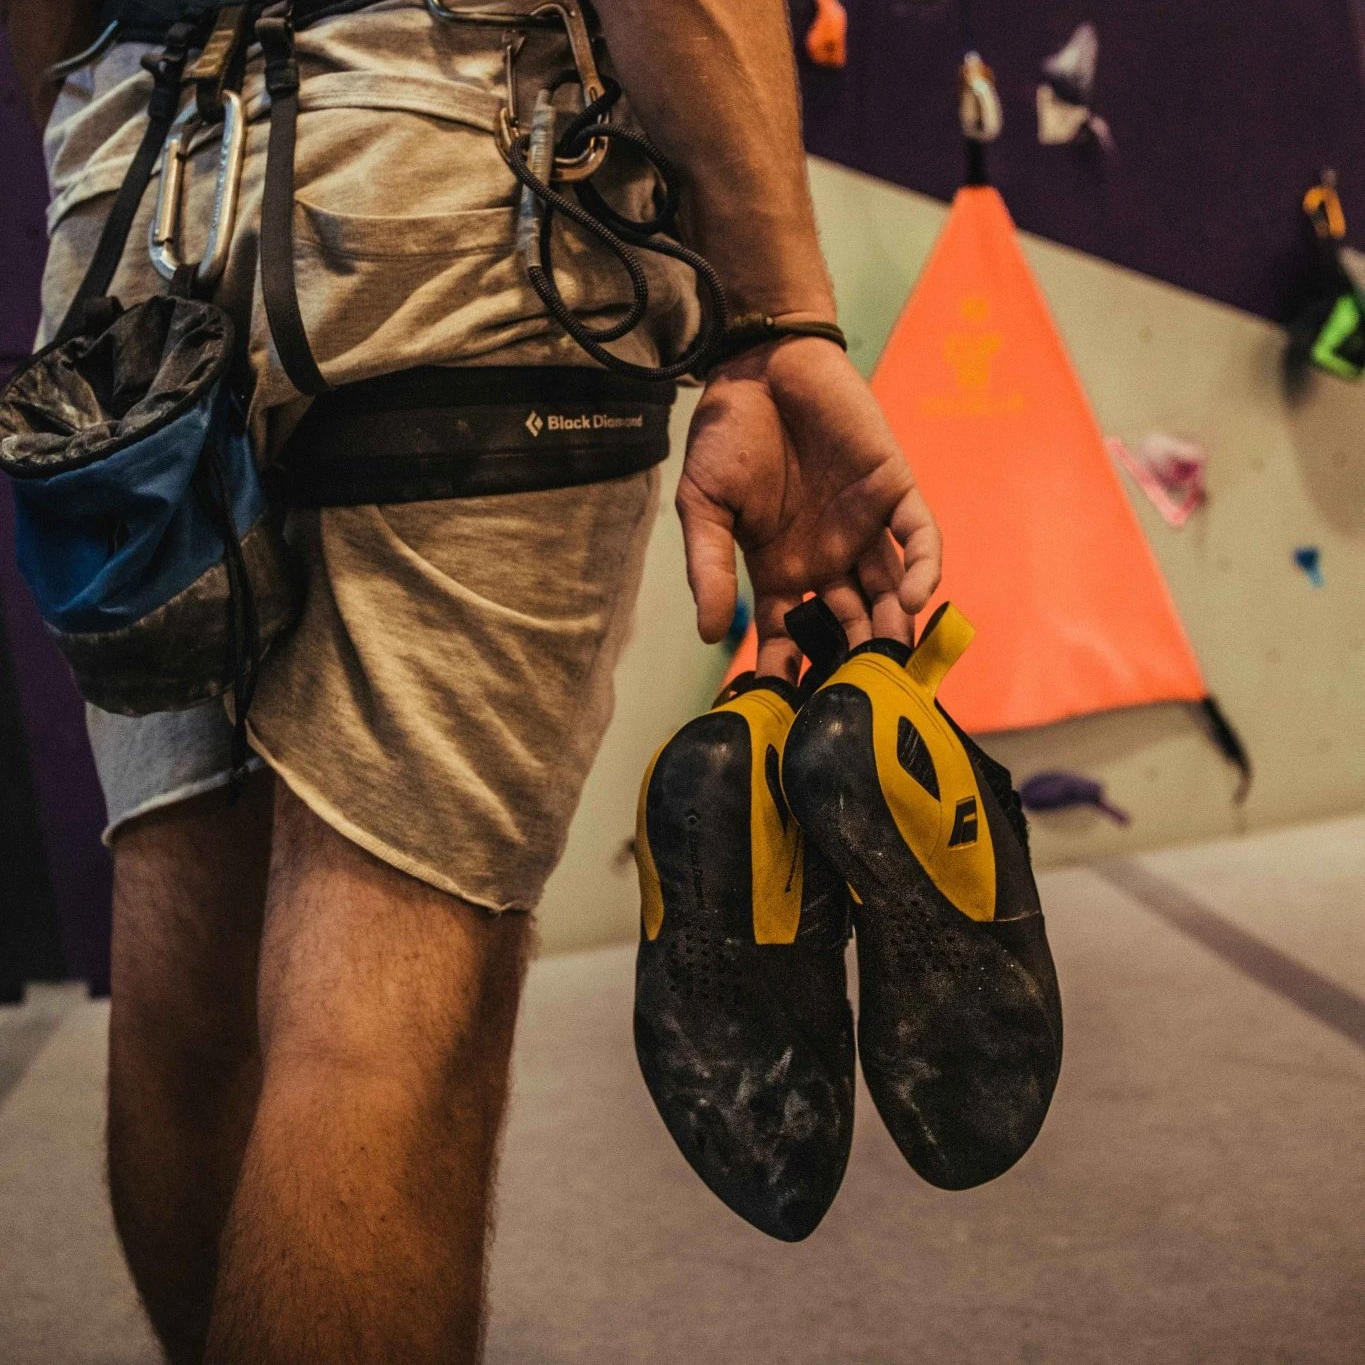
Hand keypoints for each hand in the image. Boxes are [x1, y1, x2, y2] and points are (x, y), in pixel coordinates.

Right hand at [677, 337, 942, 681]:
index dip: (792, 669)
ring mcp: (863, 529)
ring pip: (889, 593)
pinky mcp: (893, 492)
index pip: (791, 634)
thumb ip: (707, 568)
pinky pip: (918, 539)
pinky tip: (915, 600)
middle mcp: (826, 560)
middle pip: (848, 624)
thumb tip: (707, 633)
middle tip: (859, 699)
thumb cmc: (725, 436)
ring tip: (892, 663)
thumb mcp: (703, 508)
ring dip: (894, 629)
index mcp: (779, 570)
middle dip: (853, 660)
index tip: (790, 708)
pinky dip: (923, 570)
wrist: (759, 366)